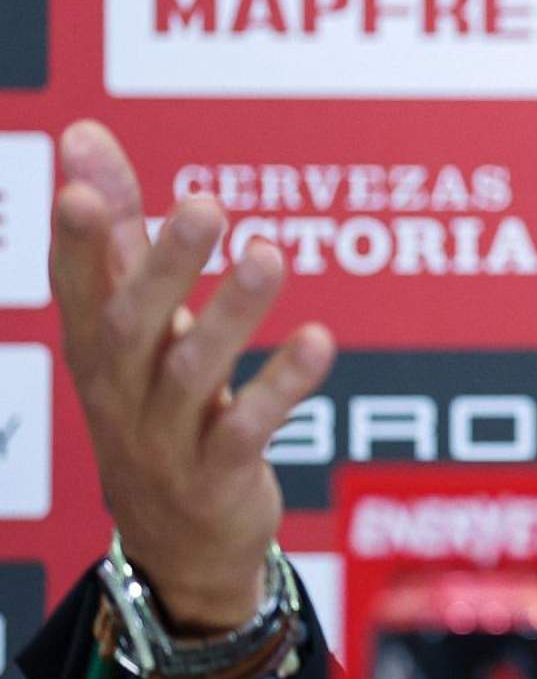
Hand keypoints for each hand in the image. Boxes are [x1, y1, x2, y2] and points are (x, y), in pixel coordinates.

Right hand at [49, 120, 334, 632]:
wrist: (177, 544)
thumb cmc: (155, 409)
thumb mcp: (130, 325)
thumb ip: (119, 233)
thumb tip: (83, 134)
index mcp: (96, 347)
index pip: (76, 285)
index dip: (77, 238)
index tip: (80, 180)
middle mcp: (120, 390)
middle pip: (130, 324)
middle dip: (163, 266)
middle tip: (203, 205)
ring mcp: (165, 439)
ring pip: (190, 373)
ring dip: (231, 314)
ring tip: (269, 256)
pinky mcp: (215, 477)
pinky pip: (245, 430)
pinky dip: (281, 386)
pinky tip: (319, 342)